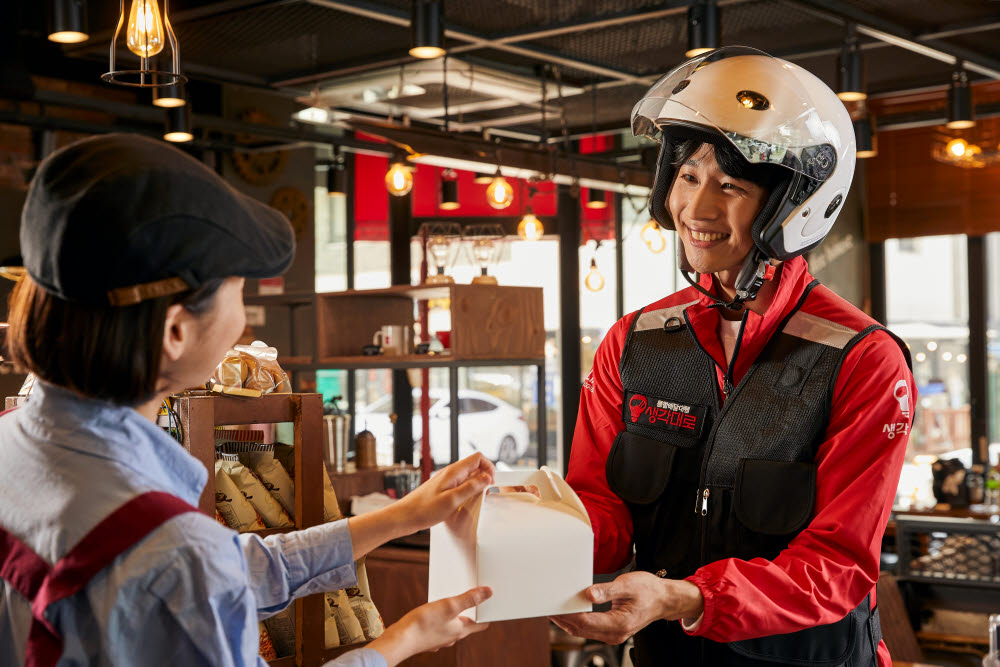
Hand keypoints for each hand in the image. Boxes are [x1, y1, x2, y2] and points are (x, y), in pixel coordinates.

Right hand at [368, 586, 492, 666]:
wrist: (399, 640)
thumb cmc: (423, 624)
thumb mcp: (449, 606)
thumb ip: (469, 598)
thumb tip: (489, 592)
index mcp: (461, 631)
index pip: (482, 623)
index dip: (487, 612)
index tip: (490, 601)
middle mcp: (452, 637)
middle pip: (467, 623)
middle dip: (470, 610)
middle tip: (471, 594)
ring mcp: (439, 639)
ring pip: (452, 625)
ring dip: (454, 613)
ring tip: (450, 599)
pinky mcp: (427, 638)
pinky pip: (439, 627)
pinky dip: (440, 618)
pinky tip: (432, 611)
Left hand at [394, 453, 494, 532]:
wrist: (405, 516)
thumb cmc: (424, 509)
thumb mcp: (452, 500)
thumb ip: (471, 487)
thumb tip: (486, 477)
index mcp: (453, 472)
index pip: (478, 458)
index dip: (488, 467)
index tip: (490, 482)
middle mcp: (450, 473)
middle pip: (474, 466)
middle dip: (484, 477)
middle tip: (485, 493)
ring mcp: (446, 480)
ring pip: (468, 476)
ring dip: (476, 485)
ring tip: (475, 500)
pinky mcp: (443, 488)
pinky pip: (461, 485)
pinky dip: (467, 491)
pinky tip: (465, 503)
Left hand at [549, 572, 703, 644]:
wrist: (664, 599)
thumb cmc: (649, 591)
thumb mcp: (628, 585)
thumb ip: (606, 590)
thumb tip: (587, 594)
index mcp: (618, 624)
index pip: (585, 622)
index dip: (567, 614)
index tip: (553, 605)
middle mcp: (614, 634)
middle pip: (580, 629)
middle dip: (562, 618)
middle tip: (545, 605)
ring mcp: (612, 634)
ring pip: (582, 631)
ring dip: (566, 620)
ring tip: (552, 607)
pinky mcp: (611, 630)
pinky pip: (588, 628)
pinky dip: (576, 620)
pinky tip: (567, 611)